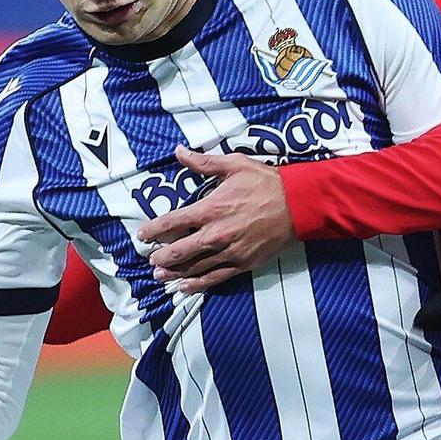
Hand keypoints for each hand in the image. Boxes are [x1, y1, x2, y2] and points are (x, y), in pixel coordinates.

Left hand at [137, 147, 297, 291]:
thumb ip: (204, 163)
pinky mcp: (242, 263)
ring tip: (160, 276)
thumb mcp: (234, 165)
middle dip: (161, 257)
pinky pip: (215, 277)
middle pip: (179, 251)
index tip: (142, 235)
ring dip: (174, 273)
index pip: (172, 222)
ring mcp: (229, 251)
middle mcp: (216, 234)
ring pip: (194, 267)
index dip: (154, 230)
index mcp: (210, 209)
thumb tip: (179, 151)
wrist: (298, 205)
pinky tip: (184, 288)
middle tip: (150, 260)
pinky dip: (198, 284)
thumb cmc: (266, 183)